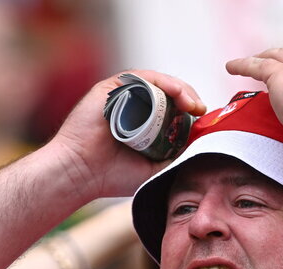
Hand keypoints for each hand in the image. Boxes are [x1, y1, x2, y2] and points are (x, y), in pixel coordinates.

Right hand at [48, 70, 205, 200]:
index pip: (171, 108)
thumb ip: (175, 158)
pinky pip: (141, 78)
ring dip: (179, 88)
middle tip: (201, 110)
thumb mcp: (154, 169)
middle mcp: (132, 106)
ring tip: (192, 104)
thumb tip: (200, 145)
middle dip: (188, 97)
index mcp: (141, 123)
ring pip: (157, 82)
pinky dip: (162, 82)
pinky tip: (176, 94)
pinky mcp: (111, 89)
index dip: (190, 110)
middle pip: (167, 92)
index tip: (203, 120)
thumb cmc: (111, 176)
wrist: (80, 174)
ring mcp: (121, 96)